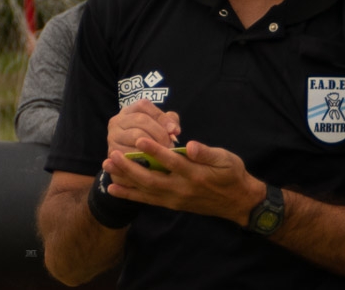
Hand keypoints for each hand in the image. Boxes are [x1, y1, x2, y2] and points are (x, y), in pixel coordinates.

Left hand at [101, 139, 264, 225]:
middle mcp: (182, 189)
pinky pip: (147, 200)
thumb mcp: (226, 159)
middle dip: (129, 167)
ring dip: (124, 179)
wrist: (236, 201)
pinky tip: (114, 188)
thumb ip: (206, 152)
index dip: (155, 150)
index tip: (139, 139)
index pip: (171, 161)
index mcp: (196, 174)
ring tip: (107, 167)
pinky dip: (129, 195)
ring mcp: (174, 198)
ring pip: (145, 190)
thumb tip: (189, 145)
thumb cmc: (232, 174)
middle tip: (112, 154)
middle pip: (151, 178)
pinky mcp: (171, 204)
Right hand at [106, 99, 180, 154]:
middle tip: (170, 144)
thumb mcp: (159, 125)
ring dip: (153, 145)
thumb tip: (174, 130)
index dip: (161, 117)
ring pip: (136, 135)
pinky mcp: (112, 151)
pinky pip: (130, 152)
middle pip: (141, 120)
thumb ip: (169, 122)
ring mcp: (112, 136)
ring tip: (164, 152)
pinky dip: (144, 156)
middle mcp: (117, 120)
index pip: (144, 105)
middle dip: (159, 132)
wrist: (132, 159)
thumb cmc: (150, 138)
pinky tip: (153, 160)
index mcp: (130, 110)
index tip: (175, 131)